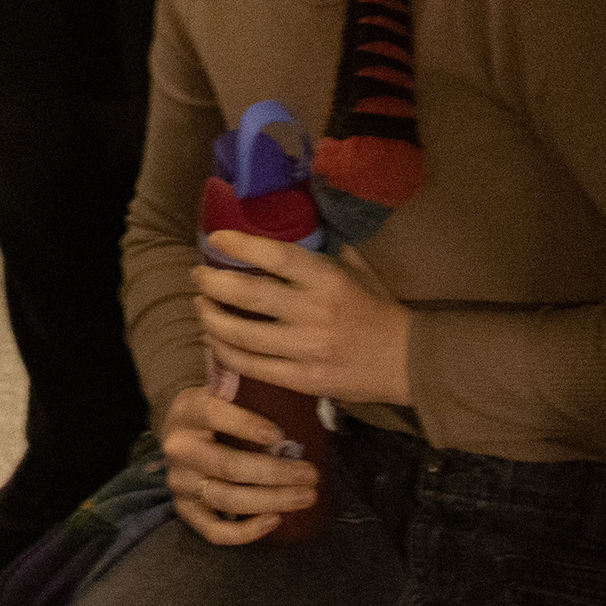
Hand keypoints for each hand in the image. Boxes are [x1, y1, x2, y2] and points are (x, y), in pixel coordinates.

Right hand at [157, 381, 313, 545]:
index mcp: (187, 411)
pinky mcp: (185, 509)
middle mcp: (179, 448)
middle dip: (275, 472)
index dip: (246, 425)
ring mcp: (180, 482)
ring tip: (305, 496)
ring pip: (226, 499)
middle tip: (311, 474)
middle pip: (228, 466)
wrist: (181, 432)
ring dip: (271, 500)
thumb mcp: (222, 390)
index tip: (279, 434)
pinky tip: (276, 520)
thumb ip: (245, 387)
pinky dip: (246, 531)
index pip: (213, 414)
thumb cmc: (216, 411)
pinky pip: (214, 531)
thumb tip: (289, 386)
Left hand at [194, 231, 412, 409]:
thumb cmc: (379, 309)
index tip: (215, 238)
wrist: (407, 361)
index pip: (275, 255)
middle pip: (247, 294)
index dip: (239, 244)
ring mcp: (306, 349)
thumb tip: (292, 225)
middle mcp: (313, 311)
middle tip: (198, 276)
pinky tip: (214, 341)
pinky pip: (253, 367)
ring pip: (242, 334)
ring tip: (200, 307)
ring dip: (211, 319)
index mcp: (327, 279)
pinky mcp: (303, 380)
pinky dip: (226, 353)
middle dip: (212, 283)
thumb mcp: (357, 270)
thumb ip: (324, 251)